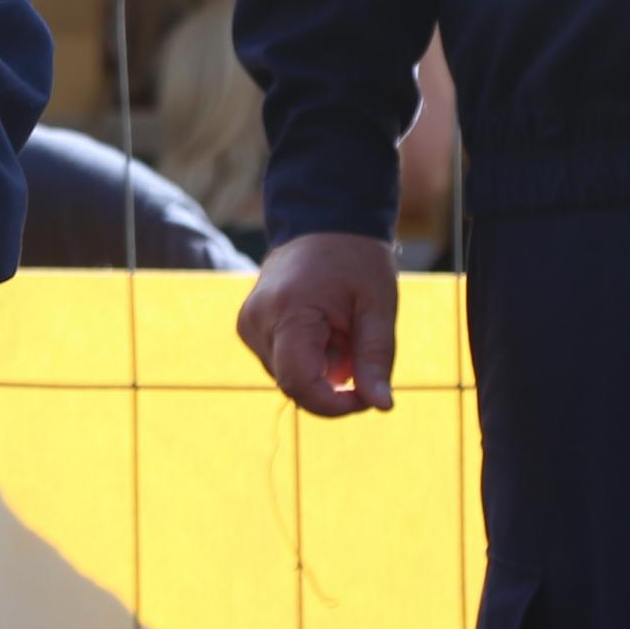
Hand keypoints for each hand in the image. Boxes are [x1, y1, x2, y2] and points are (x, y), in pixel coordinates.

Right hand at [237, 231, 401, 416]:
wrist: (324, 222)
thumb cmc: (356, 260)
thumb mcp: (378, 307)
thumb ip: (376, 358)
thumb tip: (380, 406)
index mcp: (287, 312)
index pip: (300, 386)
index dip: (335, 405)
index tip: (367, 395)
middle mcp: (256, 321)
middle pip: (296, 385)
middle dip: (333, 381)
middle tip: (357, 342)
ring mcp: (248, 324)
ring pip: (289, 377)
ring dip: (322, 368)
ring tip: (340, 329)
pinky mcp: (249, 326)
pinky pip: (282, 362)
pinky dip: (309, 357)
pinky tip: (323, 329)